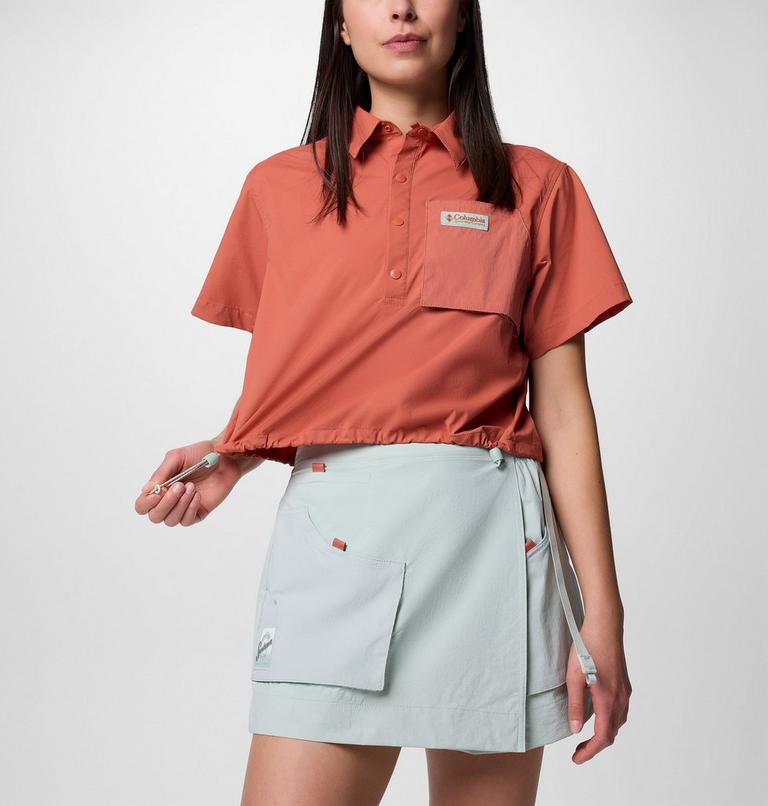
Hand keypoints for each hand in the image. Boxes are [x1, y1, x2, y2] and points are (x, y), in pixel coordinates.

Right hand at [134, 440, 242, 525]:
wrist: (223, 458)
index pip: (143, 505)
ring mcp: (183, 508)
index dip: (146, 503)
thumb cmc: (199, 455)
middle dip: (166, 503)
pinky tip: (198, 495)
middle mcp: (169, 500)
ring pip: (170, 520)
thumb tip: (147, 490)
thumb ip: (161, 474)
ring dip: (180, 504)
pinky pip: (187, 520)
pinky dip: (190, 508)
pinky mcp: (198, 513)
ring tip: (192, 486)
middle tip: (180, 486)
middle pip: (155, 516)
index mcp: (160, 488)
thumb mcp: (176, 458)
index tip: (159, 492)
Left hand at [566, 612, 631, 763]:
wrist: (604, 625)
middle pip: (611, 733)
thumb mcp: (573, 677)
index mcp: (608, 699)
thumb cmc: (586, 647)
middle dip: (595, 746)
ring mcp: (625, 691)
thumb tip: (576, 730)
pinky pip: (620, 710)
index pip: (603, 737)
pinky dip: (609, 720)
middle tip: (577, 750)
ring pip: (617, 722)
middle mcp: (621, 698)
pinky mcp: (624, 683)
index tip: (576, 758)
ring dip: (603, 733)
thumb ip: (575, 705)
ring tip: (586, 736)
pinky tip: (597, 715)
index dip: (590, 752)